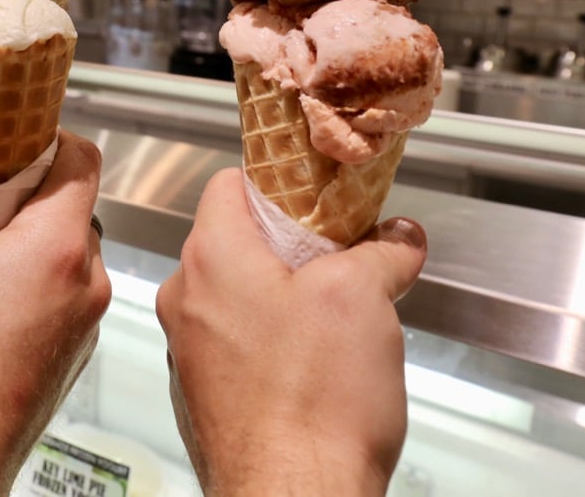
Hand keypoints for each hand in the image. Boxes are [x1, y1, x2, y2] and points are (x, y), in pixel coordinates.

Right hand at [0, 130, 111, 495]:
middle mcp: (86, 280)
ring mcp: (89, 319)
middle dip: (27, 199)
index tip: (18, 145)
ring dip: (29, 244)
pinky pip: (66, 292)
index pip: (83, 160)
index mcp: (53, 248)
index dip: (52, 141)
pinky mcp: (79, 350)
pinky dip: (35, 283)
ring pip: (69, 251)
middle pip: (74, 206)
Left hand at [155, 168, 425, 496]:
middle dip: (295, 244)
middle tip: (346, 255)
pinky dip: (273, 340)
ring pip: (239, 295)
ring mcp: (190, 349)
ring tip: (340, 315)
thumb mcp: (364, 300)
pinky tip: (316, 363)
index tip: (319, 190)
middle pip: (238, 241)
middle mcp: (187, 299)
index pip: (230, 184)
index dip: (280, 181)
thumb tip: (397, 239)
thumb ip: (381, 252)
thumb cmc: (312, 403)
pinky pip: (237, 343)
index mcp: (211, 258)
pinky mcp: (204, 393)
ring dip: (287, 295)